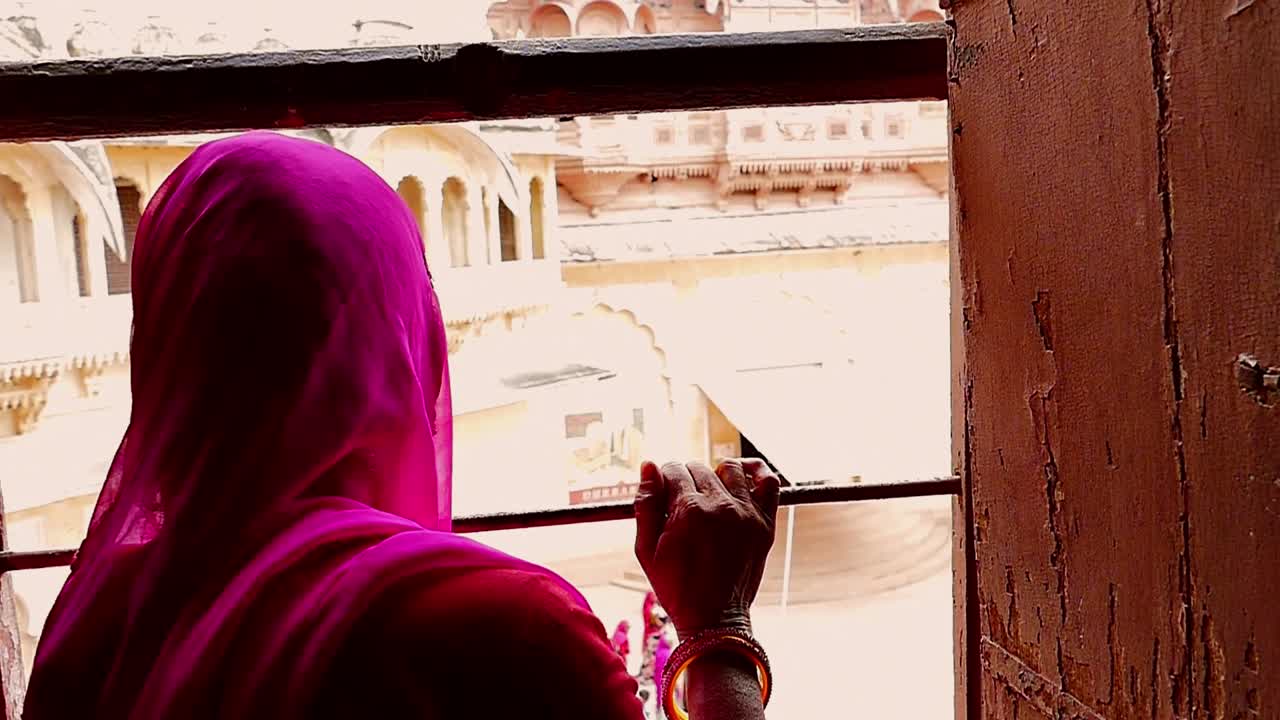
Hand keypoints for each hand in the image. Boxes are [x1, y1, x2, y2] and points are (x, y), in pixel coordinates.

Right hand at [633, 459, 780, 638]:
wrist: (713, 620)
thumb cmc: (675, 587)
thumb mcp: (645, 550)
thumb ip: (646, 504)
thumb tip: (649, 466)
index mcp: (688, 511)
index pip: (673, 469)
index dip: (663, 480)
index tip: (663, 497)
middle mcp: (720, 506)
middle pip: (698, 468)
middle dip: (685, 480)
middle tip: (681, 506)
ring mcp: (746, 514)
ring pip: (728, 469)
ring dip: (714, 476)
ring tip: (707, 497)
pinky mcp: (765, 523)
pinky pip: (767, 481)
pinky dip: (755, 471)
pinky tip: (740, 478)